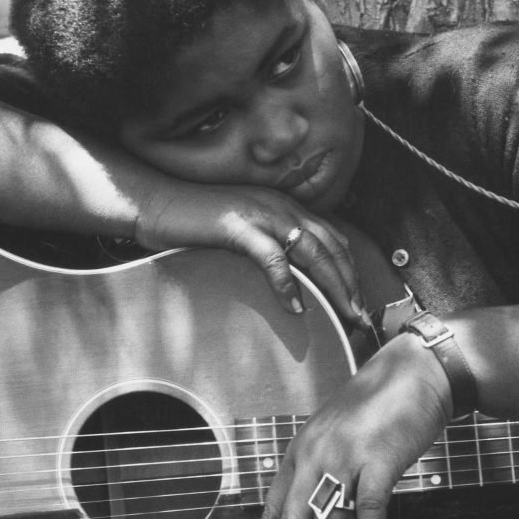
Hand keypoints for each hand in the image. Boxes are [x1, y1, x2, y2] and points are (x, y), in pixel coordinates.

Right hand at [133, 179, 367, 326]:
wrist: (157, 201)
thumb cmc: (196, 221)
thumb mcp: (244, 231)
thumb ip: (270, 246)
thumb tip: (293, 281)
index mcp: (285, 207)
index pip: (332, 238)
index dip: (351, 270)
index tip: (359, 302)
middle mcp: (280, 206)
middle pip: (331, 246)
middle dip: (351, 283)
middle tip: (361, 317)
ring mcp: (260, 214)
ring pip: (312, 249)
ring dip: (334, 284)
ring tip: (344, 314)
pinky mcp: (238, 226)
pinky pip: (272, 256)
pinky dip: (287, 282)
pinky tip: (296, 306)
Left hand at [245, 333, 451, 518]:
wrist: (415, 373)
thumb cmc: (378, 404)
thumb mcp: (335, 434)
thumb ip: (320, 467)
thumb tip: (314, 513)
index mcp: (300, 451)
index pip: (273, 509)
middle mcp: (315, 455)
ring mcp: (346, 457)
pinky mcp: (379, 459)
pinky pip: (369, 509)